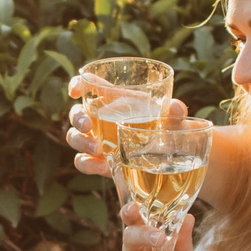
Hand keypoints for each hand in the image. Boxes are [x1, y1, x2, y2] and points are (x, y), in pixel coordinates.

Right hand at [64, 74, 186, 183]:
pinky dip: (88, 164)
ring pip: (74, 137)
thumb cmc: (168, 133)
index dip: (77, 84)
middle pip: (77, 113)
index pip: (89, 85)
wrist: (169, 165)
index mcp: (114, 100)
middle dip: (78, 118)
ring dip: (81, 142)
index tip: (75, 92)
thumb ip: (175, 114)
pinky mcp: (97, 162)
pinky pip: (83, 162)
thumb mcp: (174, 123)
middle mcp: (100, 119)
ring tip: (97, 149)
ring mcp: (96, 141)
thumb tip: (176, 107)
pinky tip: (102, 166)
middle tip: (88, 126)